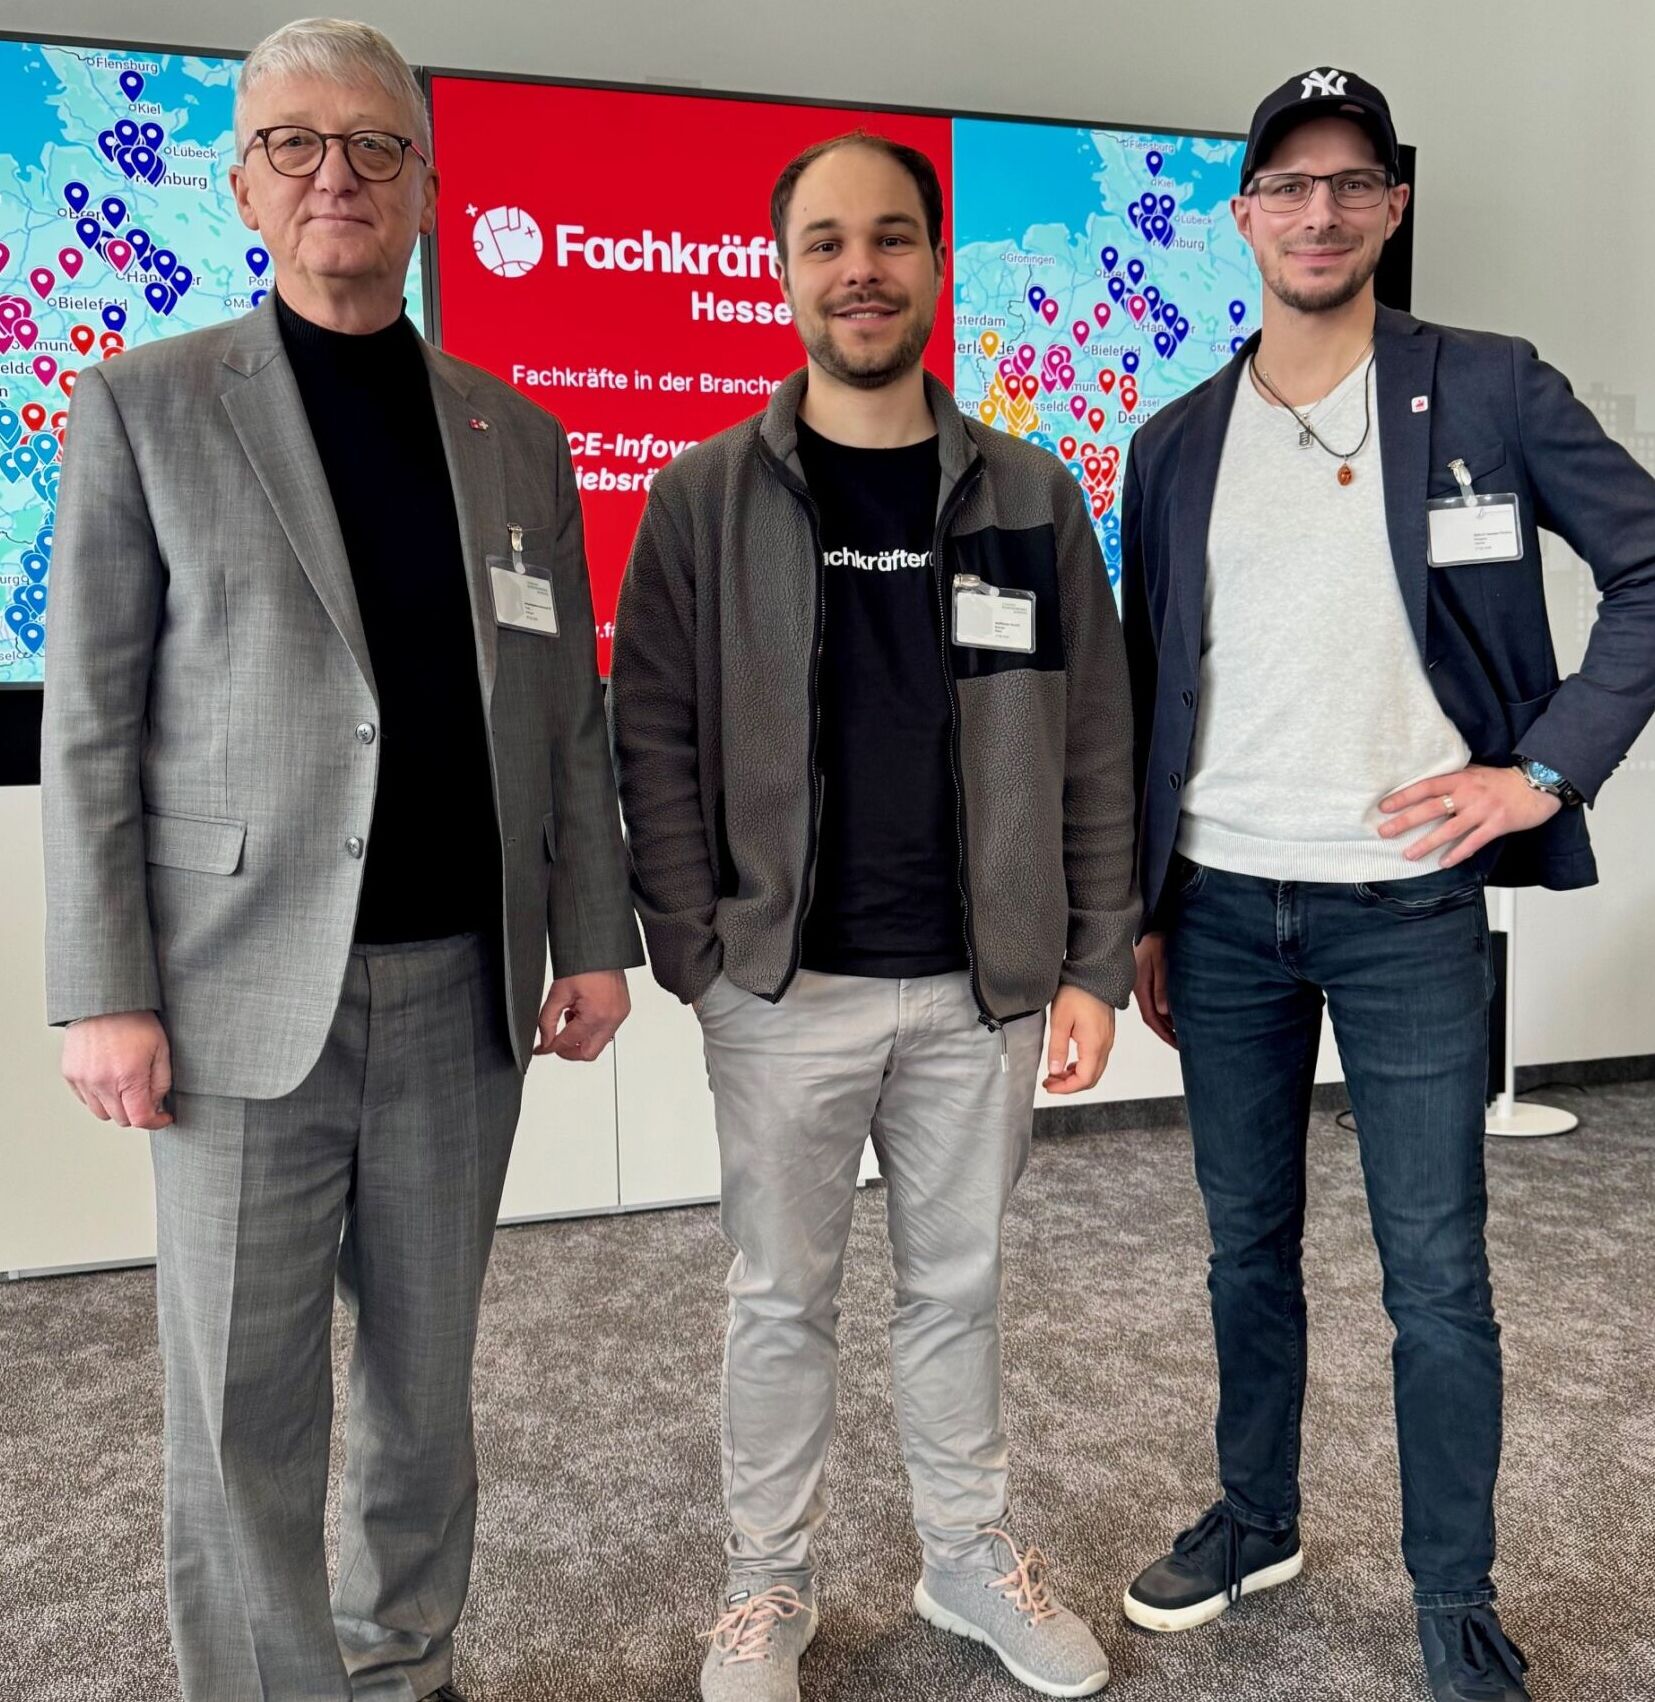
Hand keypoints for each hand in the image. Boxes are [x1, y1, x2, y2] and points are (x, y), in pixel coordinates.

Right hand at [61, 1010, 172, 1128]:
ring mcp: (83, 1080)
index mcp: (128, 1077)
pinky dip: (99, 1097)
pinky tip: (110, 1080)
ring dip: (117, 1107)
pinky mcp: (70, 1075)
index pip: (140, 1119)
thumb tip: (156, 1106)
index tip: (164, 1117)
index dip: (156, 1122)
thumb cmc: (135, 1020)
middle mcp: (102, 1082)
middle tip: (147, 1096)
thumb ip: (161, 1082)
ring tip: (127, 1087)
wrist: (103, 1001)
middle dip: (137, 1112)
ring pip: (102, 1113)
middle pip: (121, 1119)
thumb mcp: (161, 1049)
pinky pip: (86, 1100)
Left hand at [535, 969, 630, 1061]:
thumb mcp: (558, 993)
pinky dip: (592, 1028)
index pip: (568, 1042)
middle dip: (569, 1051)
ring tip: (570, 1017)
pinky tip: (582, 1013)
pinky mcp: (623, 1010)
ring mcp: (620, 1015)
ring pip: (598, 1043)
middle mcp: (611, 1019)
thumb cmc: (584, 964)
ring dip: (581, 1038)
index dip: (551, 1047)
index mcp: (595, 1016)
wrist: (601, 948)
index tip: (542, 1049)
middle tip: (555, 1043)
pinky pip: (607, 1030)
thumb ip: (547, 1020)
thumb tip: (545, 1040)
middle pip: (588, 1053)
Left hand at [1043, 985, 1115, 1093]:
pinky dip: (1082, 1066)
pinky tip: (1068, 1063)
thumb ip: (1057, 1048)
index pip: (1083, 1079)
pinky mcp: (1105, 1034)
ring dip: (1075, 1076)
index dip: (1065, 1088)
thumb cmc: (1077, 992)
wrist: (1093, 972)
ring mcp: (1107, 1040)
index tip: (1049, 1086)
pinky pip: (1096, 1059)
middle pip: (1091, 1078)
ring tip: (1055, 1074)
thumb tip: (1055, 1071)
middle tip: (1050, 1083)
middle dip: (1069, 1085)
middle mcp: (1105, 1045)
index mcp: (1094, 1045)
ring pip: (1095, 1070)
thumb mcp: (1060, 1021)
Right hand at [1132, 933, 1176, 1048]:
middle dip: (1167, 1032)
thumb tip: (1164, 1010)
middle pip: (1153, 1017)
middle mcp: (1141, 988)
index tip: (1177, 1044)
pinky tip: (1178, 1014)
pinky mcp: (1150, 979)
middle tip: (1183, 1044)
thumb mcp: (1160, 961)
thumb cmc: (1156, 939)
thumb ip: (1162, 985)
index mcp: (1140, 986)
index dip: (1163, 1032)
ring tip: (1183, 1034)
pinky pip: (1158, 1000)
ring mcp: (1144, 984)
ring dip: (1168, 1023)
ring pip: (1156, 1010)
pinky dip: (1168, 1011)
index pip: (1150, 1016)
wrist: (1153, 924)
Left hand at [1378, 764, 1560, 866]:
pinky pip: (1473, 842)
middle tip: (1385, 832)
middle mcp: (1469, 793)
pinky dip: (1457, 853)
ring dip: (1427, 843)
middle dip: (1406, 822)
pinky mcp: (1497, 824)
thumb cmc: (1502, 780)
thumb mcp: (1474, 772)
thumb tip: (1423, 788)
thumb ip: (1452, 780)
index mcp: (1460, 778)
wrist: (1537, 784)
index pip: (1425, 787)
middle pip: (1431, 809)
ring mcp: (1483, 810)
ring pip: (1449, 829)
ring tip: (1409, 855)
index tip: (1383, 806)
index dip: (1403, 796)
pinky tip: (1443, 863)